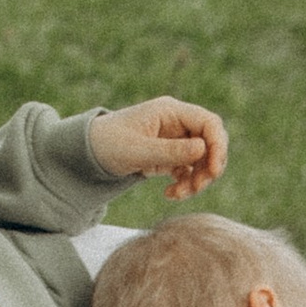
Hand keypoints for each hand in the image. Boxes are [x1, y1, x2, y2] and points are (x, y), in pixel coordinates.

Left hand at [91, 96, 227, 199]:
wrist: (87, 153)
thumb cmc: (108, 143)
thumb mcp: (138, 150)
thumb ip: (170, 151)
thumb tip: (203, 149)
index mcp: (170, 111)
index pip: (208, 122)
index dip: (218, 145)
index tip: (214, 171)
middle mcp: (176, 122)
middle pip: (211, 142)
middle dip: (209, 167)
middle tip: (197, 187)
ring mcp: (175, 139)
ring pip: (203, 160)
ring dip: (198, 180)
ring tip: (179, 194)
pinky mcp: (170, 155)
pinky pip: (190, 170)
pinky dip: (186, 184)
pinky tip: (170, 195)